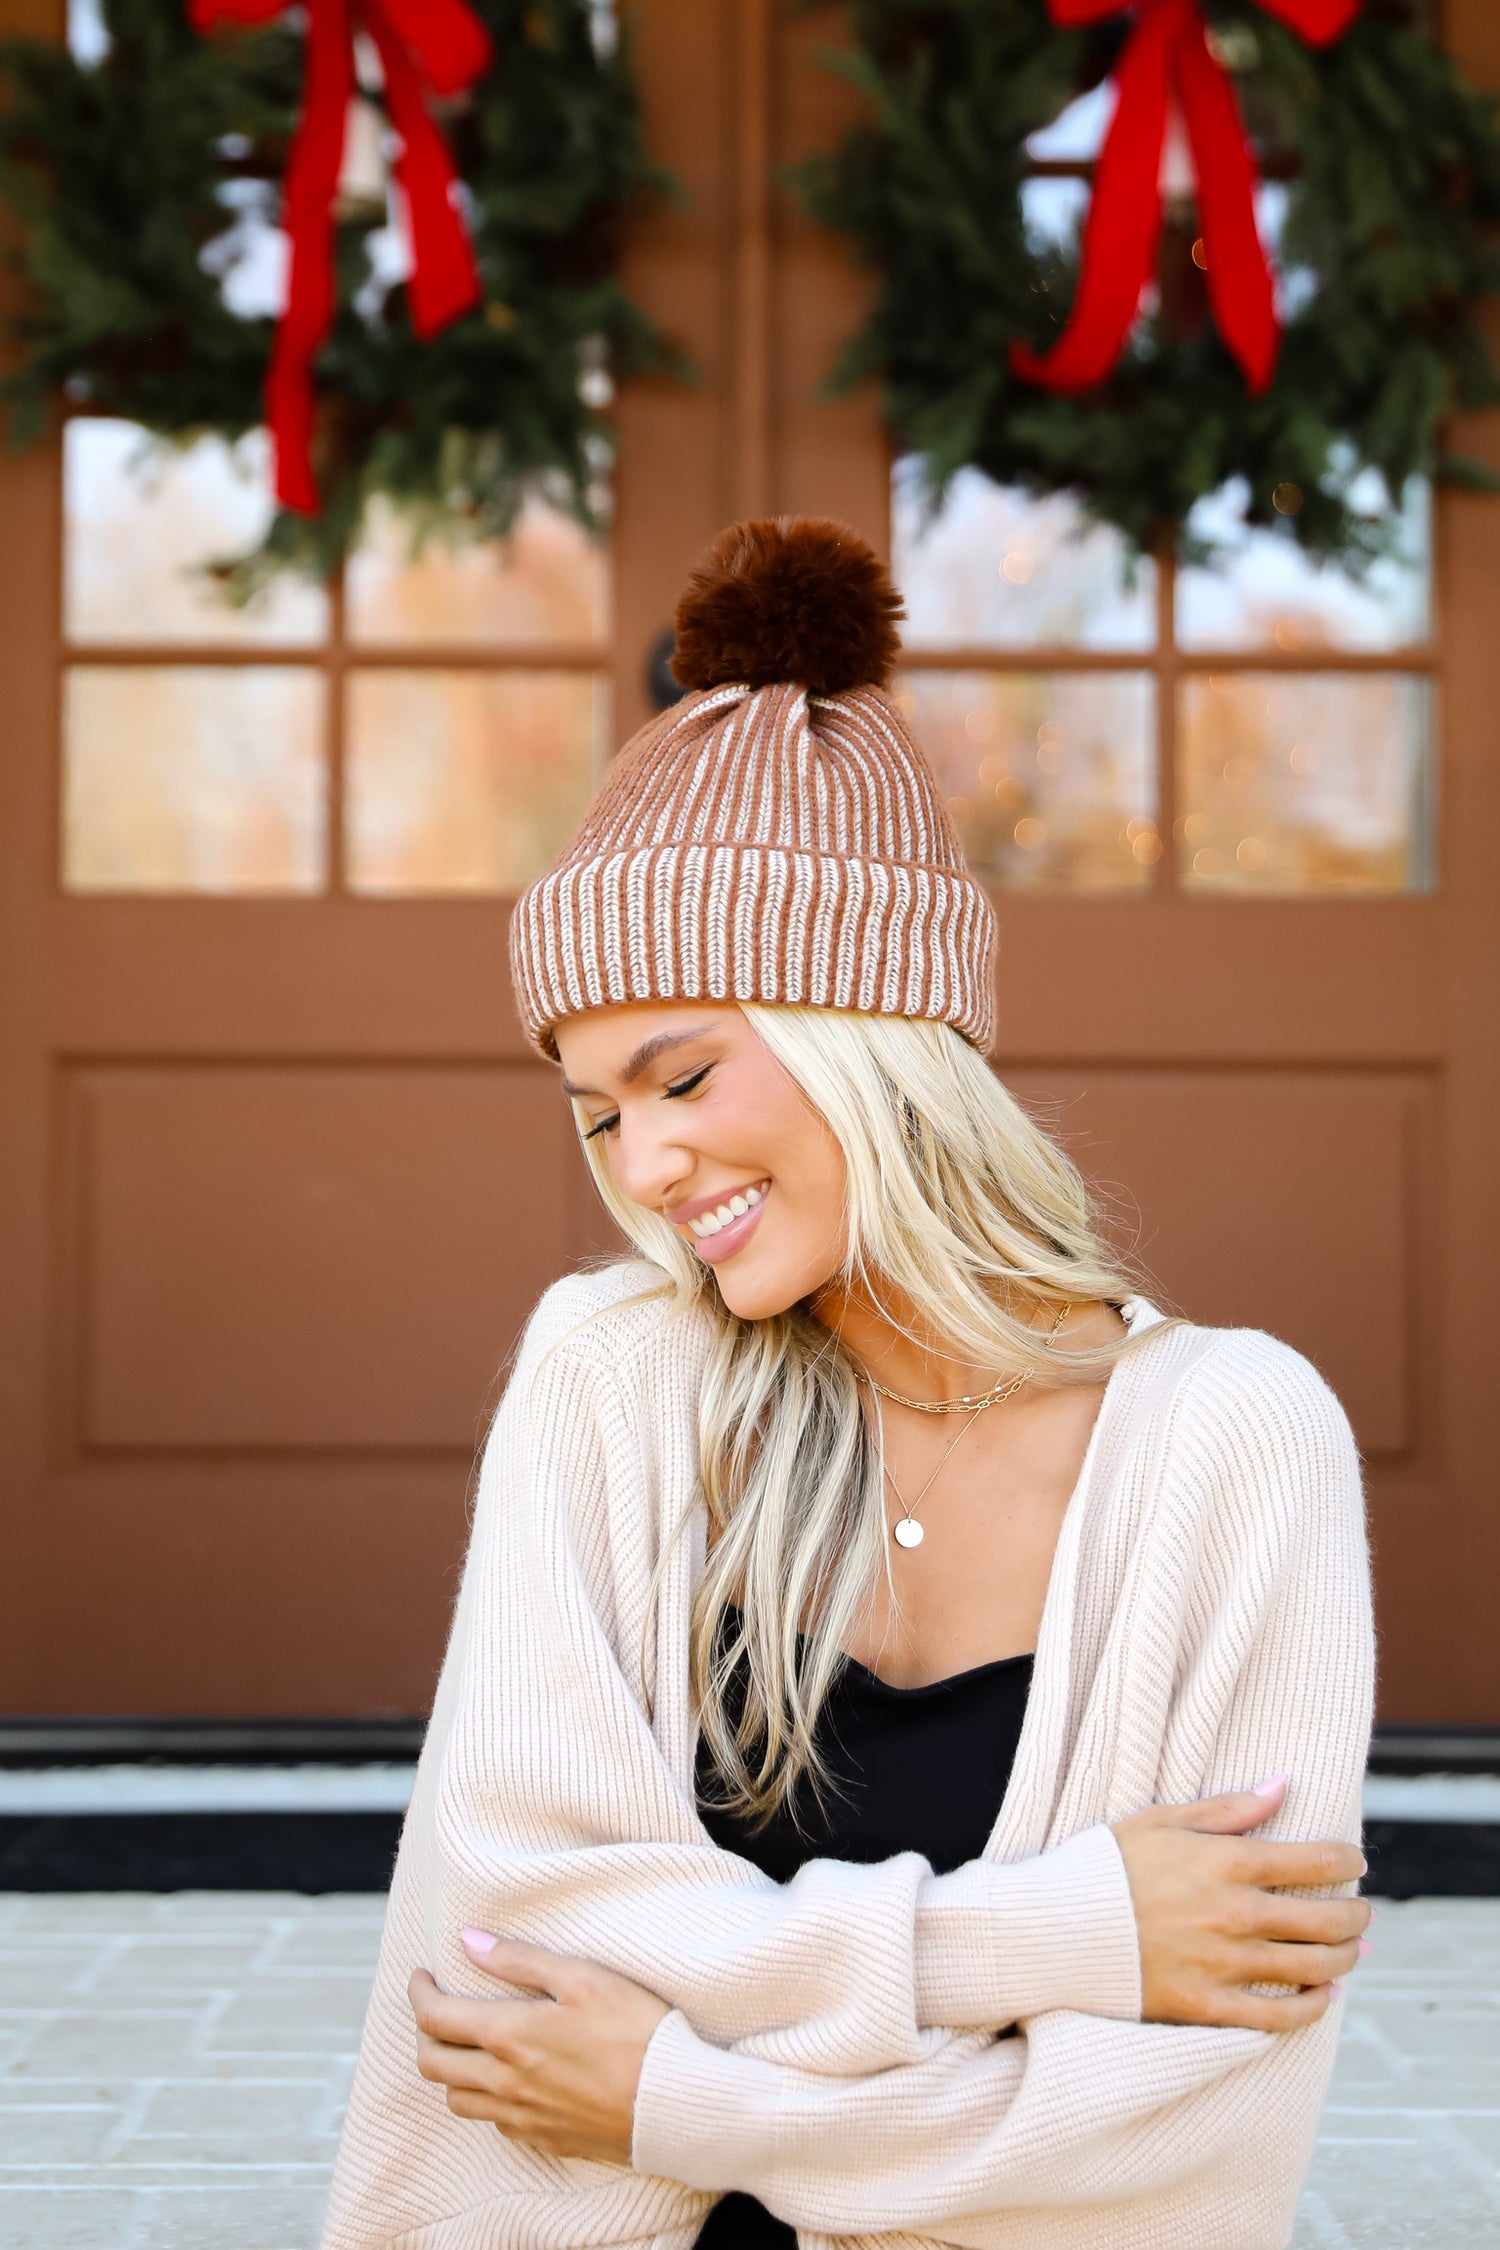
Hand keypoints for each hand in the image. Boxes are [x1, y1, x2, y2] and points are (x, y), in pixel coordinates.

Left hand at [408, 1933, 670, 2164]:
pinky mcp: (544, 2139)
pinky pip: (493, 2122)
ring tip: (468, 2044)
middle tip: (437, 2008)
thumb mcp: (582, 1978)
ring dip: (450, 2070)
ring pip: (457, 2100)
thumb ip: (520, 1959)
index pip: (435, 2020)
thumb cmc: (635, 2031)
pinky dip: (485, 2098)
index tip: (422, 1976)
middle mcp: (505, 2083)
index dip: (419, 1994)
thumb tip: (469, 1941)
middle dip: (424, 2032)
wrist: (673, 2102)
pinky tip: (507, 2079)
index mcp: (510, 2036)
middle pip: (433, 2065)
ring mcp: (522, 2117)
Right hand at [1112, 1775, 1370, 2031]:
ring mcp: (1225, 1966)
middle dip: (1356, 1914)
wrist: (1055, 1928)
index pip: (1316, 1861)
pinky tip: (1323, 1997)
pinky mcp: (1209, 2007)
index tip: (1355, 1861)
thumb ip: (1230, 1808)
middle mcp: (1236, 1915)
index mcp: (1227, 1862)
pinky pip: (1280, 2018)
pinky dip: (1312, 2009)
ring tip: (1354, 1951)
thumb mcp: (1163, 1820)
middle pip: (1326, 1920)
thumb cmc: (1106, 1863)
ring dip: (1346, 1959)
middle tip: (1362, 1910)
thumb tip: (1284, 1785)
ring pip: (1314, 1969)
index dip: (1348, 1860)